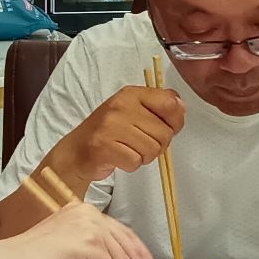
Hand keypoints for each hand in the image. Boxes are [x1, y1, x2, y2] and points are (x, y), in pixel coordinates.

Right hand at [55, 85, 184, 189]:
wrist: (76, 152)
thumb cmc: (110, 132)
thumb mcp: (134, 111)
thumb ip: (159, 107)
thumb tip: (181, 107)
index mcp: (132, 93)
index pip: (170, 103)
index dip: (174, 121)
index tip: (163, 127)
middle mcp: (121, 105)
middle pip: (165, 133)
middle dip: (157, 145)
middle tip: (139, 143)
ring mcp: (111, 125)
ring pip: (152, 150)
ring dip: (144, 156)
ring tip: (128, 150)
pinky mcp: (104, 146)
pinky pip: (136, 161)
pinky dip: (131, 165)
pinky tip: (120, 157)